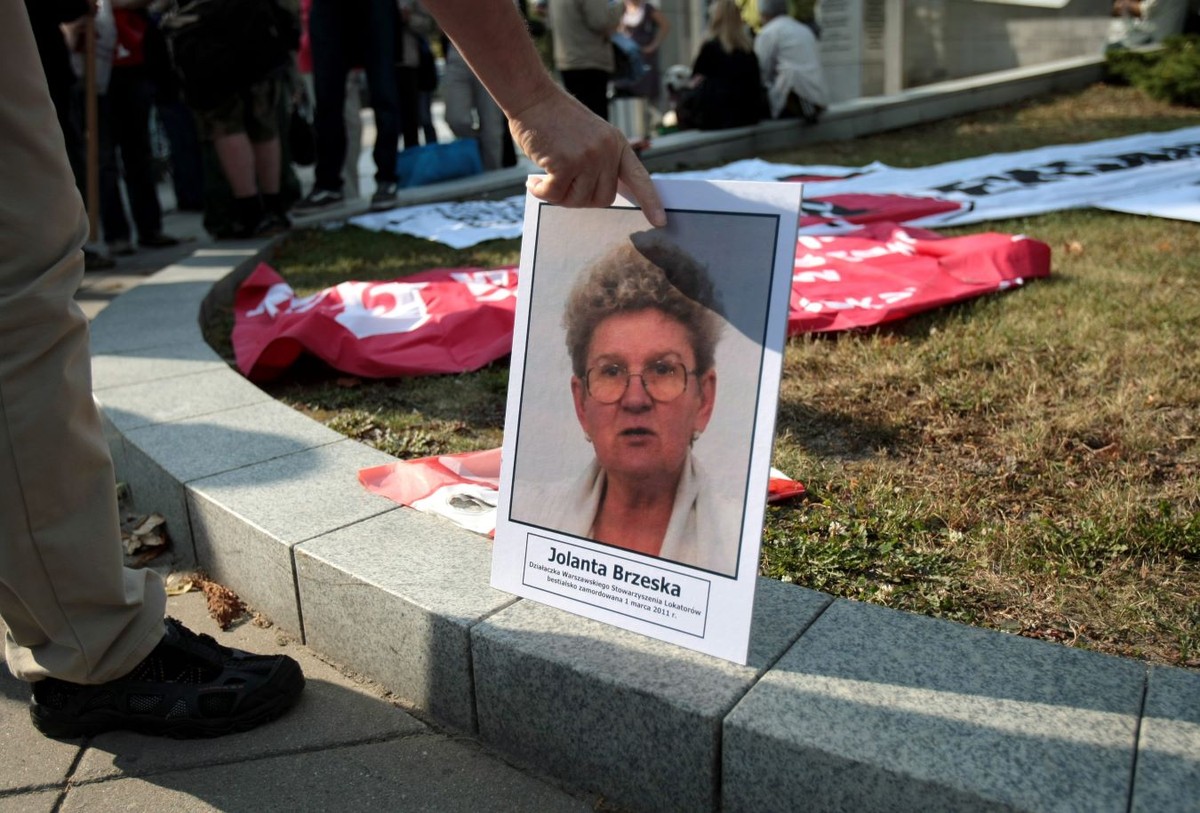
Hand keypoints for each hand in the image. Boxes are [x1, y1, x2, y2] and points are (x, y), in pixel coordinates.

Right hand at [510, 89, 665, 226]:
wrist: (532, 96)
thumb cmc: (555, 119)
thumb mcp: (590, 136)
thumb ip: (600, 161)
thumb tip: (596, 194)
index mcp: (617, 145)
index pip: (639, 178)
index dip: (650, 201)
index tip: (660, 222)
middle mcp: (607, 151)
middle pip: (603, 199)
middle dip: (580, 199)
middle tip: (561, 185)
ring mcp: (588, 156)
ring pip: (578, 200)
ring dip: (558, 196)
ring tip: (545, 178)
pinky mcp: (566, 162)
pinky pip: (555, 195)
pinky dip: (541, 192)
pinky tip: (533, 181)